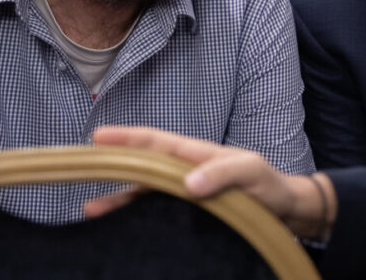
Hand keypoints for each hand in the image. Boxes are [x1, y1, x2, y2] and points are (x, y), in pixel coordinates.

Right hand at [86, 126, 334, 239]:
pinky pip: (157, 210)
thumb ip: (224, 173)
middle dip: (111, 166)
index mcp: (197, 153)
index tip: (98, 137)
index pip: (156, 142)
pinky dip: (136, 215)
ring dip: (118, 197)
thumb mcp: (251, 173)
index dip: (127, 138)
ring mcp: (185, 190)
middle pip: (142, 165)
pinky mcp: (190, 210)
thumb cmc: (269, 185)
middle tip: (80, 171)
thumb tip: (189, 182)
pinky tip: (119, 228)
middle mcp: (185, 169)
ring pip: (144, 190)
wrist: (284, 209)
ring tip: (91, 210)